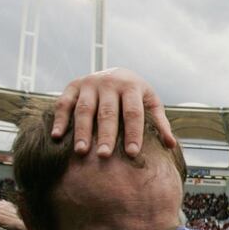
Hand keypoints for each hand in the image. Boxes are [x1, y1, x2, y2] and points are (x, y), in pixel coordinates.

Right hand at [50, 68, 174, 157]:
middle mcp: (109, 83)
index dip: (133, 133)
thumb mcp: (151, 103)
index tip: (132, 154)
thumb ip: (160, 123)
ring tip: (82, 152)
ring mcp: (89, 84)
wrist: (116, 73)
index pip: (133, 113)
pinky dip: (60, 119)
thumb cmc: (137, 96)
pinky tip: (57, 136)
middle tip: (104, 156)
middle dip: (106, 135)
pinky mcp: (73, 85)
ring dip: (82, 131)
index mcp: (132, 87)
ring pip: (84, 109)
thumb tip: (171, 145)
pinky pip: (64, 103)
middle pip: (107, 113)